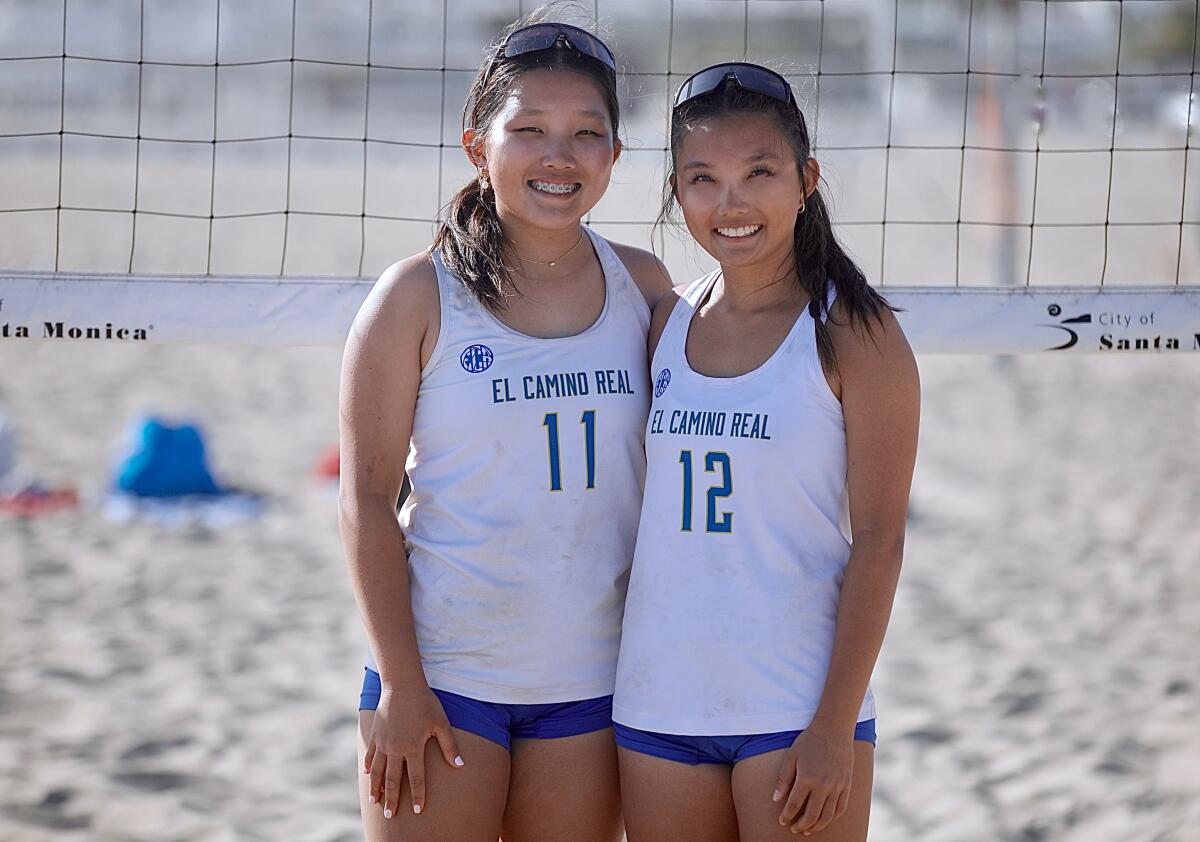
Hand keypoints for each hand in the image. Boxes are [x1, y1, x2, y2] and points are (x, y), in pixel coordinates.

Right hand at [363, 683, 463, 817]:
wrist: (402, 684)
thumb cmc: (425, 702)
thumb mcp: (441, 723)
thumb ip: (449, 745)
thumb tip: (460, 765)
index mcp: (413, 747)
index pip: (416, 778)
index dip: (418, 795)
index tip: (419, 810)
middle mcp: (395, 748)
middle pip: (393, 780)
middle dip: (392, 800)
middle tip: (390, 815)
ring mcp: (383, 742)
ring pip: (378, 771)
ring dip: (377, 788)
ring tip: (376, 802)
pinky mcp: (375, 734)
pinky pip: (371, 755)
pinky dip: (369, 767)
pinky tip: (368, 776)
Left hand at [771, 724, 853, 834]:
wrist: (834, 728)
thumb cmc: (809, 741)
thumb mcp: (791, 757)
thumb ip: (783, 779)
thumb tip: (775, 800)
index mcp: (807, 778)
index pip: (795, 805)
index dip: (787, 816)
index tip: (782, 822)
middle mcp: (823, 785)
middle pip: (812, 815)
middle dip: (801, 826)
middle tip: (794, 829)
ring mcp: (837, 786)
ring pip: (827, 816)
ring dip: (817, 826)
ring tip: (807, 829)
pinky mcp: (847, 784)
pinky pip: (841, 808)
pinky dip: (832, 817)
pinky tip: (824, 819)